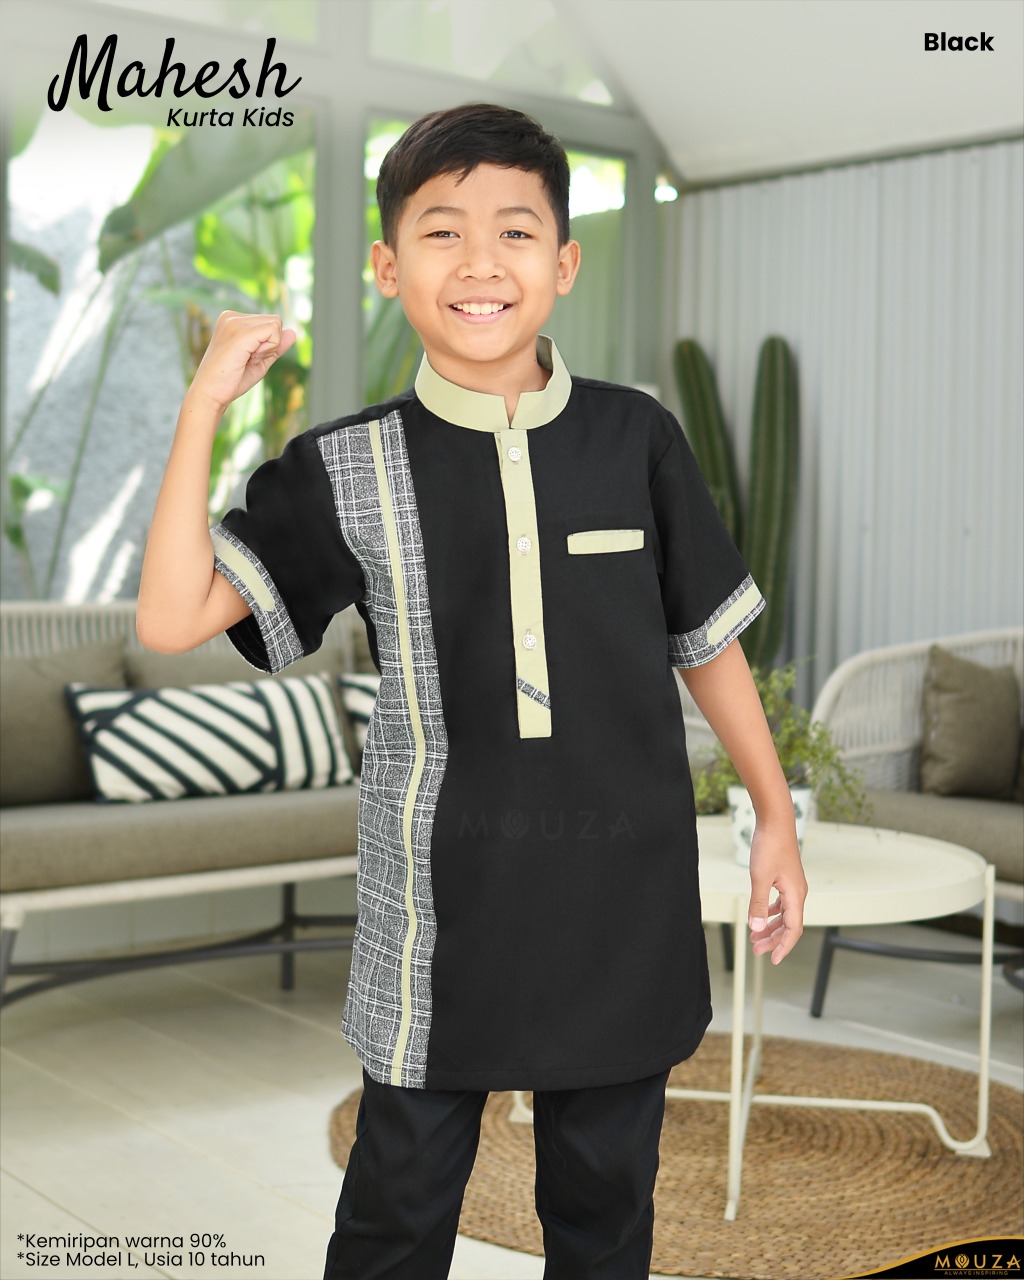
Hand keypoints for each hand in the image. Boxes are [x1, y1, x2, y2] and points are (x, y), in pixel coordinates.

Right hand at [186, 311, 296, 416]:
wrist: (210, 394)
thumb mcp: (260, 360)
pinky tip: (249, 359)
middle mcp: (231, 316)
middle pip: (274, 322)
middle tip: (247, 360)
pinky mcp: (240, 332)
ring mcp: (234, 321)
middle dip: (269, 345)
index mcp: (233, 320)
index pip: (269, 323)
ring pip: (275, 325)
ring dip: (268, 348)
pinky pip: (273, 332)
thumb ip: (276, 346)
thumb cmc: (231, 380)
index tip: (247, 358)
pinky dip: (268, 350)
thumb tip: (293, 332)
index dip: (267, 345)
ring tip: (245, 359)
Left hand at [747, 822, 806, 964]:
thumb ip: (758, 903)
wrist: (775, 821)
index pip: (793, 929)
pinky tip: (760, 916)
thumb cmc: (769, 846)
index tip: (773, 960)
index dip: (783, 946)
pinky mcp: (786, 878)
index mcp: (796, 895)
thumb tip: (755, 927)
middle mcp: (798, 893)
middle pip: (789, 925)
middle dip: (773, 939)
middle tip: (756, 950)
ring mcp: (793, 885)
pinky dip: (771, 912)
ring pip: (784, 915)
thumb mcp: (760, 877)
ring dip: (771, 926)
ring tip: (755, 936)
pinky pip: (781, 903)